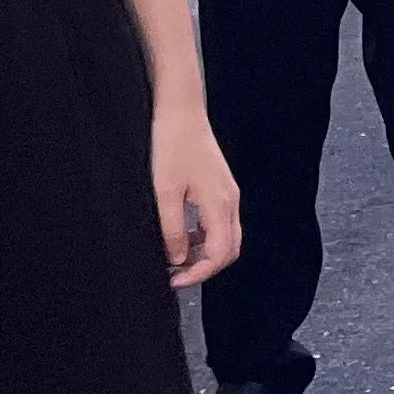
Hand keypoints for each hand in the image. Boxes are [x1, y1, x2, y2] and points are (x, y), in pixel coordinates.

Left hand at [152, 106, 241, 287]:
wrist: (181, 112)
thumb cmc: (172, 146)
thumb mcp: (164, 193)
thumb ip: (172, 230)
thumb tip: (177, 259)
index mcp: (219, 204)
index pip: (219, 254)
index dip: (198, 274)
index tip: (175, 282)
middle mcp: (230, 201)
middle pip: (230, 249)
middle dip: (205, 267)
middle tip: (177, 276)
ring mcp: (227, 193)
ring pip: (225, 236)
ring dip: (204, 253)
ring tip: (175, 257)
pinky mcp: (219, 187)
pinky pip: (218, 222)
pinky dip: (203, 236)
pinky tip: (181, 234)